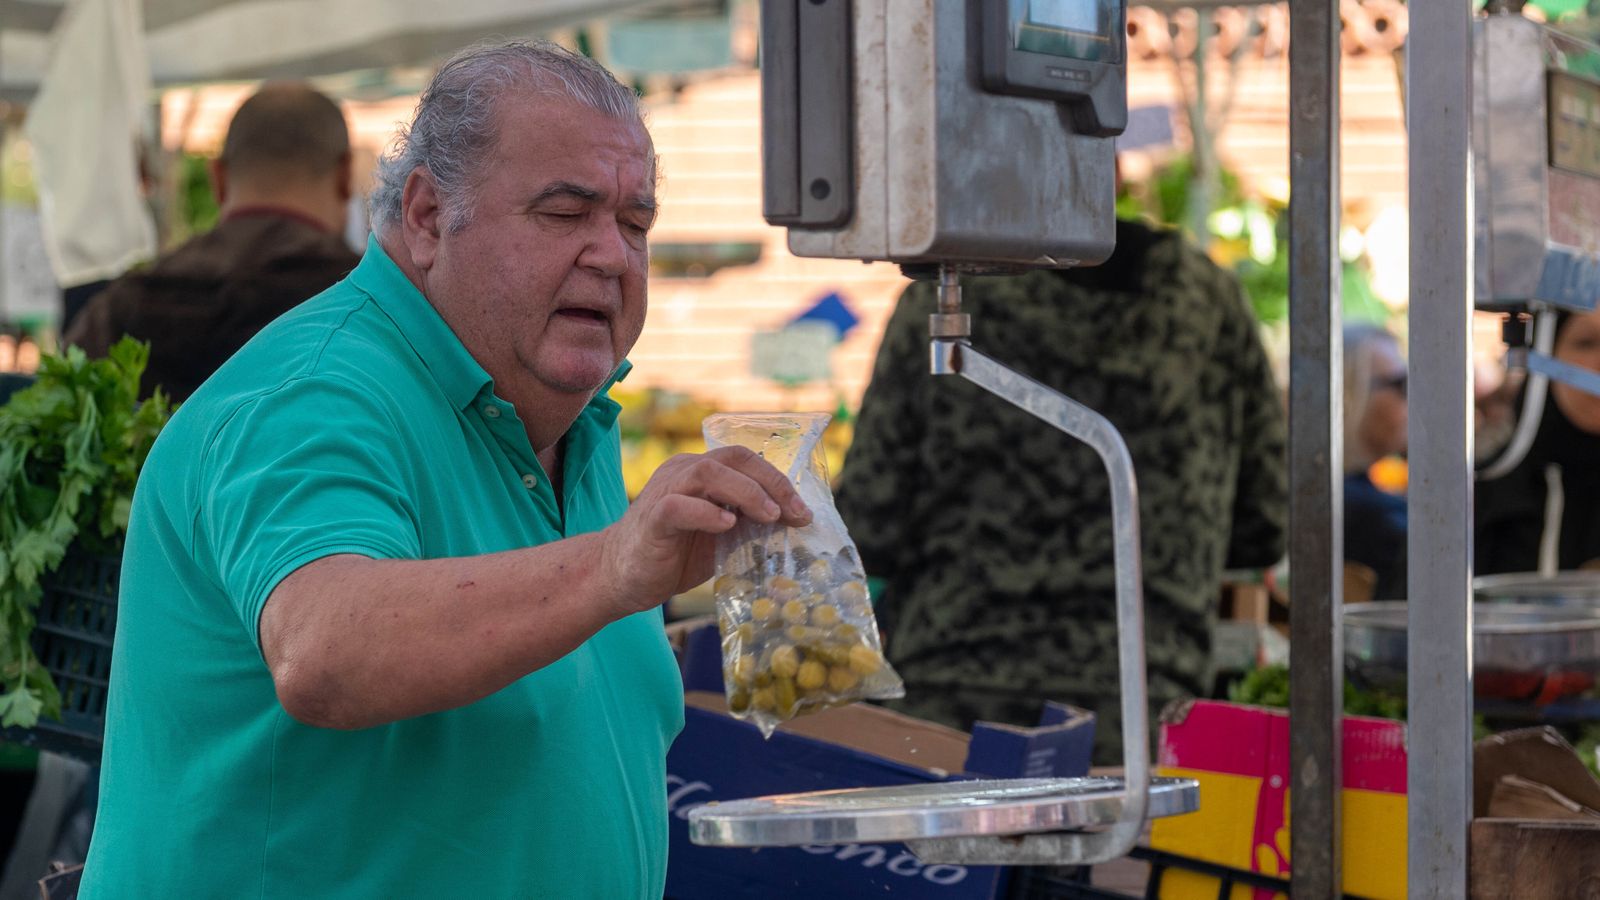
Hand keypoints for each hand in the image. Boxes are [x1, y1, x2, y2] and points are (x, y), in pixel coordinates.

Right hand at [598, 446, 811, 616]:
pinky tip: (728, 525)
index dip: (779, 482)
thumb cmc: (674, 555)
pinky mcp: (652, 517)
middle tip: (794, 513)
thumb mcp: (720, 538)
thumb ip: (748, 525)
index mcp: (702, 473)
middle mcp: (683, 472)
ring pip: (707, 472)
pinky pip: (678, 505)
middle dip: (772, 483)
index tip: (803, 513)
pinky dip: (707, 512)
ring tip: (770, 516)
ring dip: (746, 492)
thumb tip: (793, 524)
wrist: (621, 576)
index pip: (747, 460)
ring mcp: (665, 490)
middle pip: (734, 457)